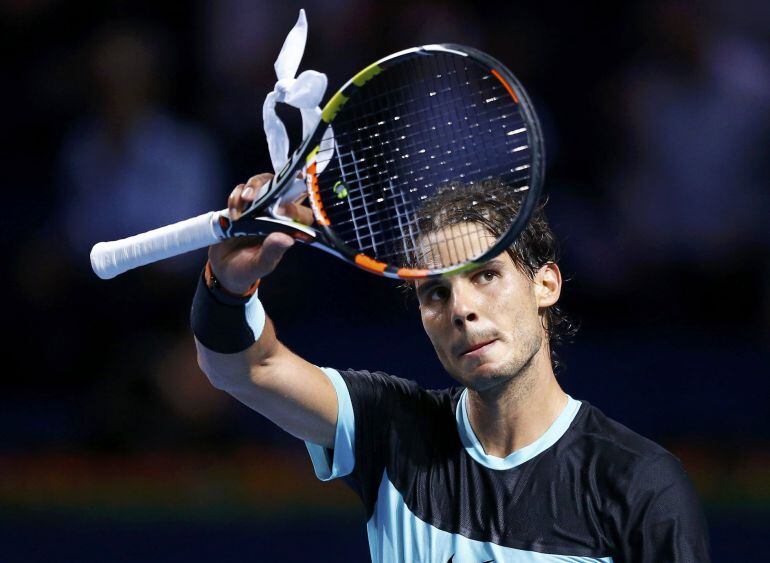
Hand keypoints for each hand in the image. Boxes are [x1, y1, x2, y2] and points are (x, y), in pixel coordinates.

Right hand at [209, 173, 313, 292]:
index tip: (281, 210)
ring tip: (244, 201)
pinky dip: (236, 196)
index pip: (302, 212)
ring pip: (263, 182)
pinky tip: (233, 212)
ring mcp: (259, 206)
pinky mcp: (242, 204)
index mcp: (288, 229)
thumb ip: (272, 252)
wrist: (223, 268)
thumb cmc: (247, 269)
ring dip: (253, 187)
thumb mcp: (260, 265)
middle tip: (258, 195)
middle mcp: (276, 214)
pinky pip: (242, 189)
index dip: (295, 207)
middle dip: (273, 184)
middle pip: (283, 187)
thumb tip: (287, 238)